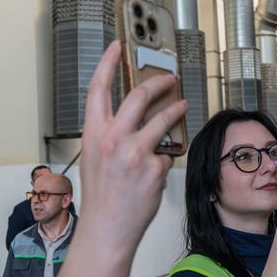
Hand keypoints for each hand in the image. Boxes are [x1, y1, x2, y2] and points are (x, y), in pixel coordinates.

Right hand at [78, 41, 187, 252]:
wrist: (107, 229)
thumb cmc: (101, 197)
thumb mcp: (95, 158)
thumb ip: (110, 135)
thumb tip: (133, 118)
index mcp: (93, 133)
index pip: (98, 88)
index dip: (108, 63)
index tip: (118, 47)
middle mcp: (113, 138)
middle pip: (139, 96)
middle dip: (158, 82)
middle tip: (169, 78)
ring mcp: (135, 152)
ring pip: (163, 119)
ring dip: (176, 110)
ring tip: (183, 106)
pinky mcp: (153, 167)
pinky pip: (165, 155)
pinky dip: (162, 162)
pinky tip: (154, 176)